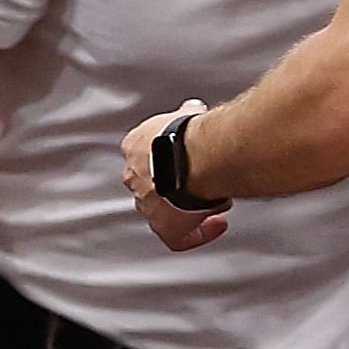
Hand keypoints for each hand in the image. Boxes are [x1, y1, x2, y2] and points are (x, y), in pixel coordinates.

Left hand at [119, 103, 227, 251]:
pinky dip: (198, 234)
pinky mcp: (166, 227)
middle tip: (200, 182)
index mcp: (134, 149)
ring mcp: (148, 204)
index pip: (144, 159)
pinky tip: (214, 226)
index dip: (168, 162)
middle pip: (152, 187)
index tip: (187, 162)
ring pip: (165, 212)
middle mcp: (136, 179)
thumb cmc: (186, 135)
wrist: (190, 157)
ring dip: (189, 207)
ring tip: (213, 200)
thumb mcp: (183, 114)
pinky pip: (179, 239)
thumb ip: (186, 114)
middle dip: (178, 185)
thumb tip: (194, 109)